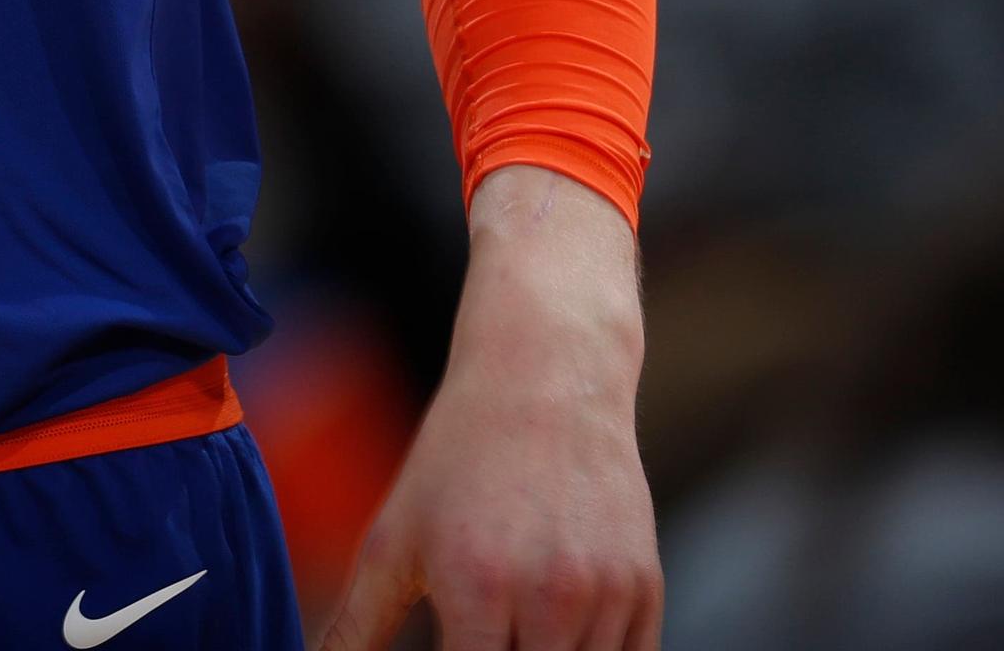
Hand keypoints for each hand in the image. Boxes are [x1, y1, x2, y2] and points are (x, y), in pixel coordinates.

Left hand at [320, 167, 660, 650]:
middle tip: (479, 634)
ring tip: (514, 625)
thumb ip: (357, 624)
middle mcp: (551, 597)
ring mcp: (607, 595)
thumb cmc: (459, 457)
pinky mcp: (646, 588)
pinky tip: (555, 630)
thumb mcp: (395, 536)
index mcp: (478, 587)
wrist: (547, 378)